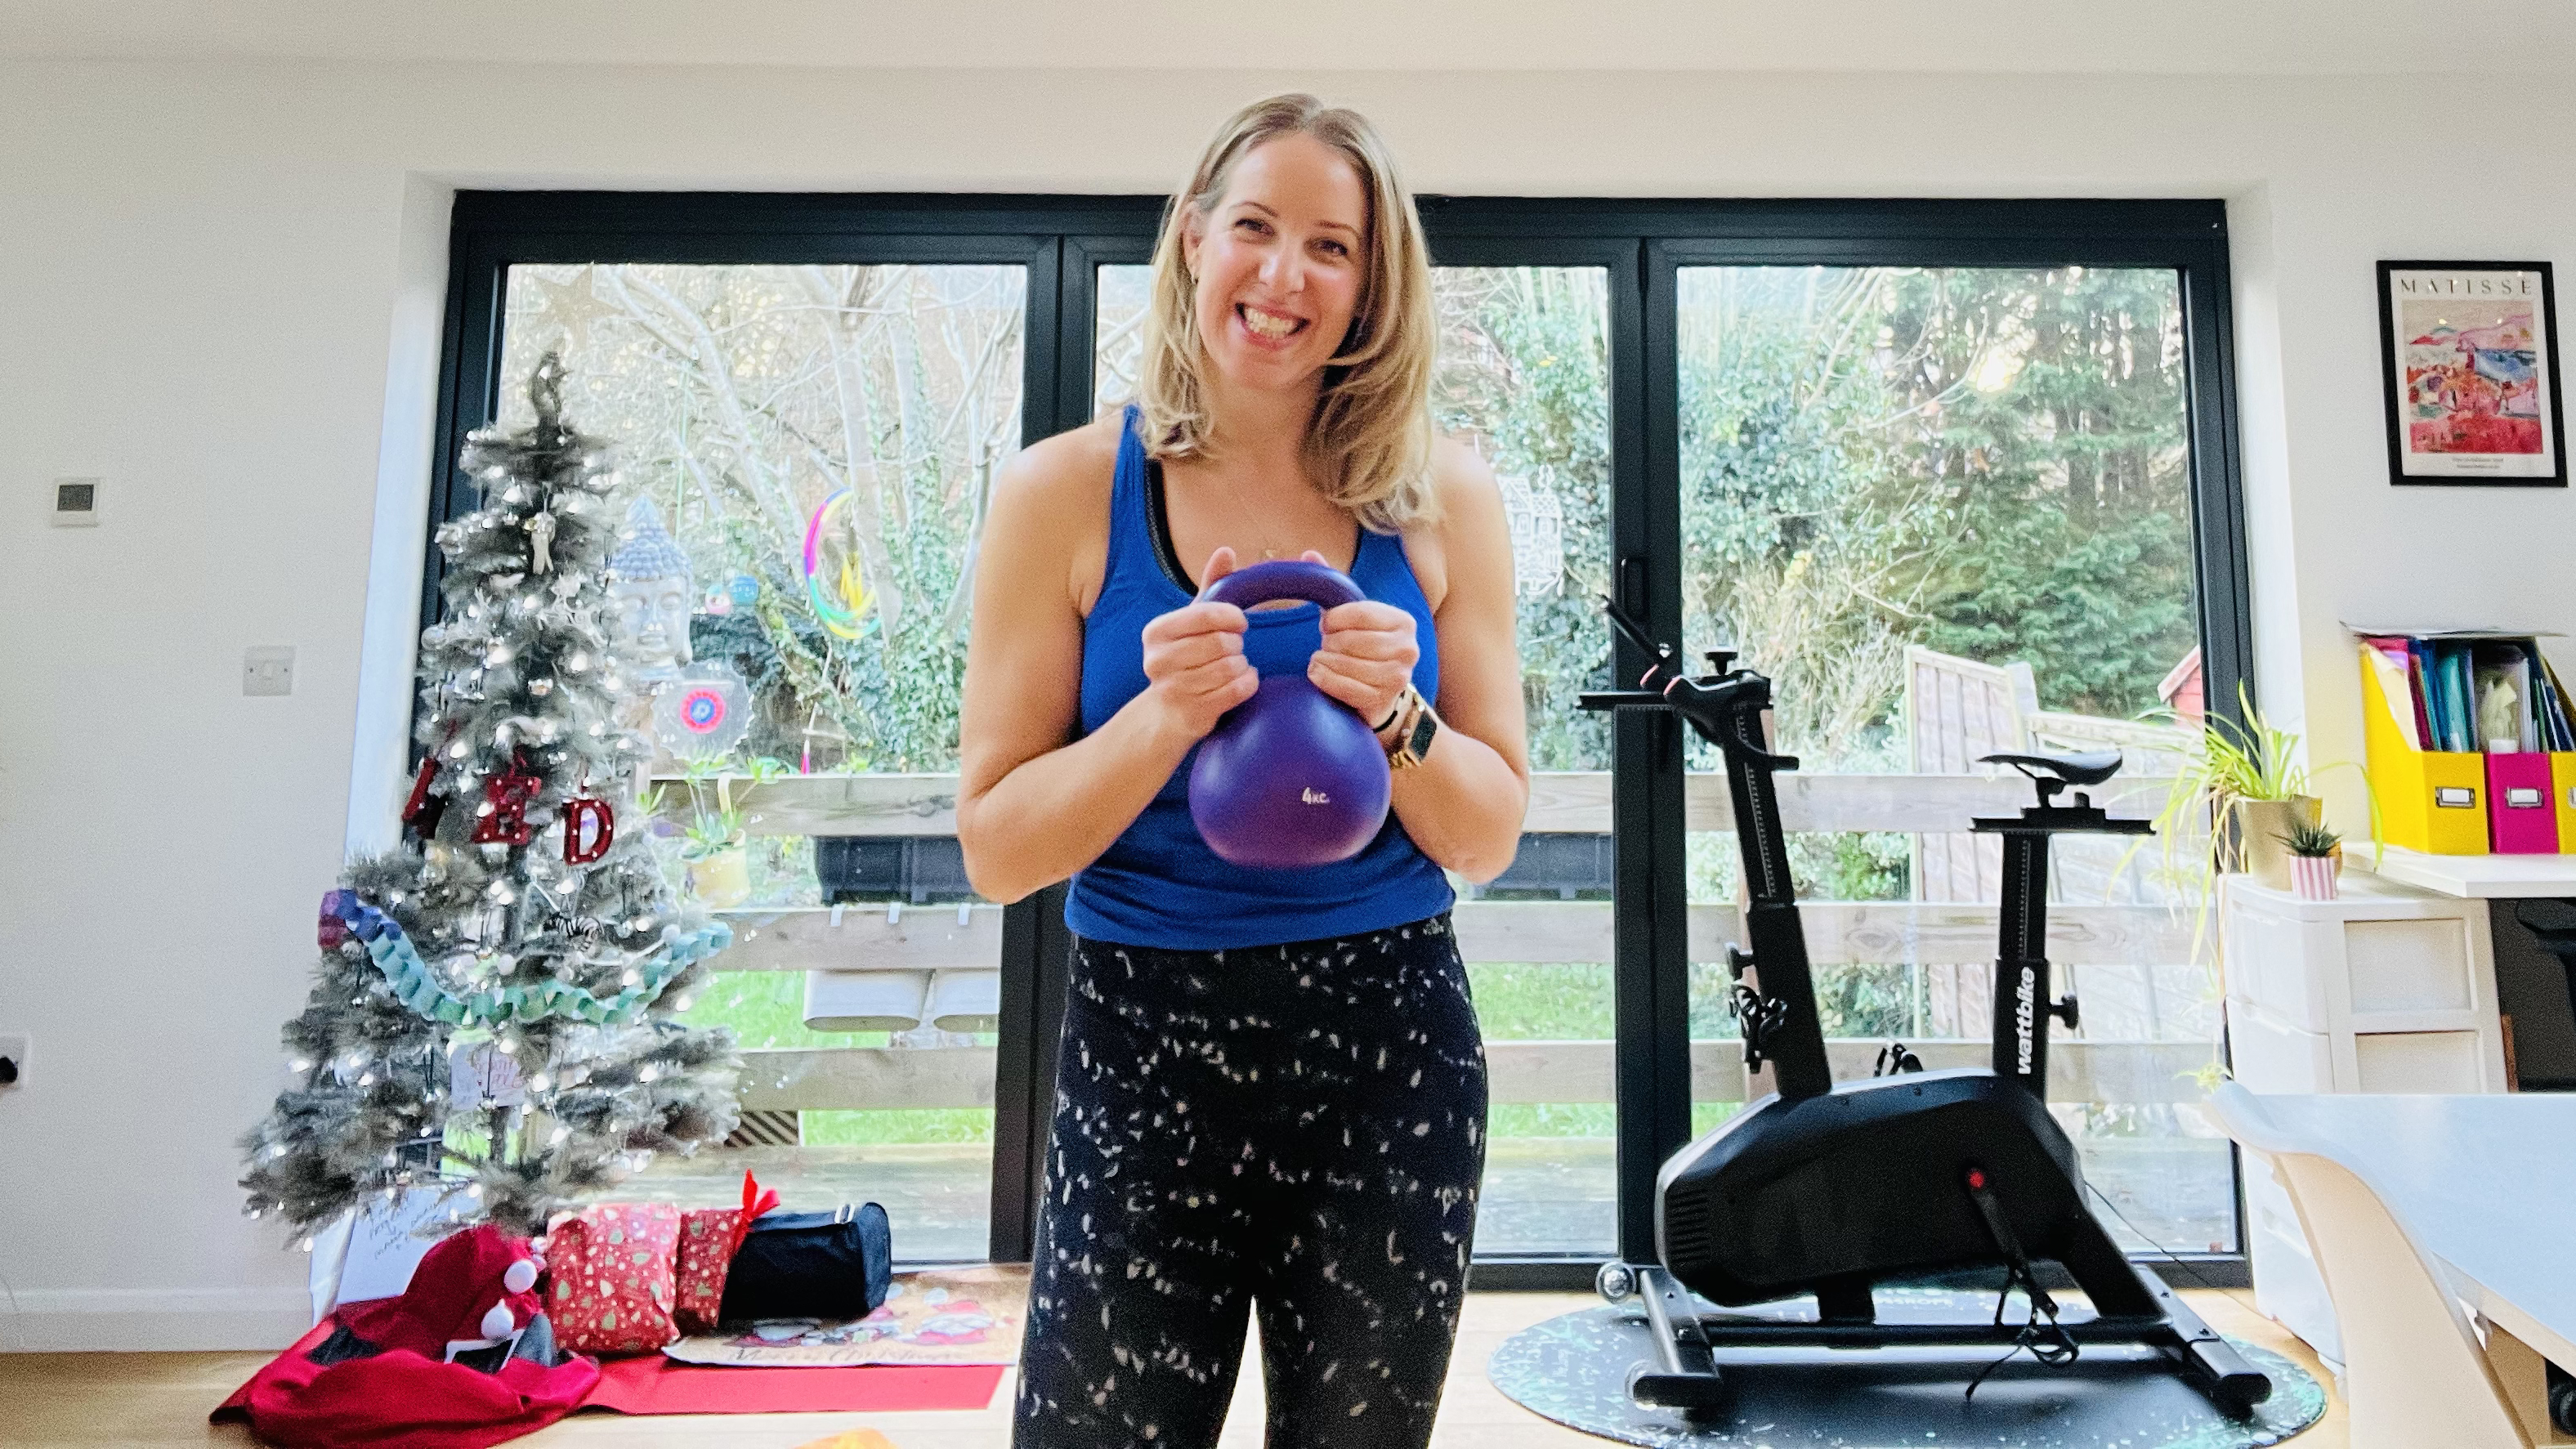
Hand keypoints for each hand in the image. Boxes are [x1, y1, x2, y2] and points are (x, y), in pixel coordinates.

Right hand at [1138, 547, 1256, 743]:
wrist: (1167, 713)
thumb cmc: (1187, 658)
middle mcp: (1157, 660)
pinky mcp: (1192, 713)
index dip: (1233, 617)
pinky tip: (1242, 681)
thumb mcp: (1193, 622)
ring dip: (1242, 665)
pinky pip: (1236, 690)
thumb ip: (1211, 585)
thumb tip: (1226, 550)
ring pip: (1230, 667)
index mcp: (1156, 631)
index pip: (1206, 614)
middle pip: (1221, 642)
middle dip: (1237, 644)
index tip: (1241, 622)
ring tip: (1236, 665)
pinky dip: (1248, 683)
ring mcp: (1172, 689)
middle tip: (1234, 649)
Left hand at [1307, 552, 1418, 728]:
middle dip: (1329, 642)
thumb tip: (1308, 554)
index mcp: (1403, 621)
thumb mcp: (1353, 616)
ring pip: (1346, 664)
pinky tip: (1318, 674)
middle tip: (1326, 645)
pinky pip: (1344, 688)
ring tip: (1322, 659)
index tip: (1325, 623)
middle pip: (1351, 640)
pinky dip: (1325, 680)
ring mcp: (1398, 677)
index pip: (1360, 613)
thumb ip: (1333, 586)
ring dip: (1323, 661)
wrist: (1379, 693)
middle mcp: (1408, 648)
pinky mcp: (1382, 701)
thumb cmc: (1363, 648)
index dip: (1334, 618)